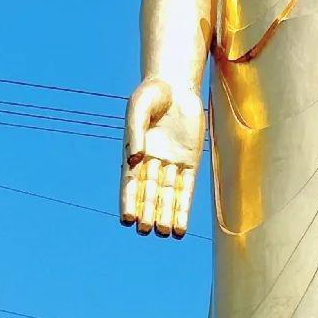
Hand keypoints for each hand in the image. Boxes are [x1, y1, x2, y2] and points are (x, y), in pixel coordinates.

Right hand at [119, 77, 204, 237]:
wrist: (177, 84)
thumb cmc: (153, 93)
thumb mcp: (140, 108)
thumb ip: (136, 132)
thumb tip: (134, 158)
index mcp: (134, 152)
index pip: (130, 183)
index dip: (128, 202)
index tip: (127, 220)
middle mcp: (152, 161)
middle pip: (149, 193)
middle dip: (148, 212)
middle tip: (146, 230)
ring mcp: (172, 163)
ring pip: (168, 195)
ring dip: (166, 215)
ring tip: (164, 233)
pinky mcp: (190, 162)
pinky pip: (186, 189)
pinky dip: (183, 208)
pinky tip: (181, 227)